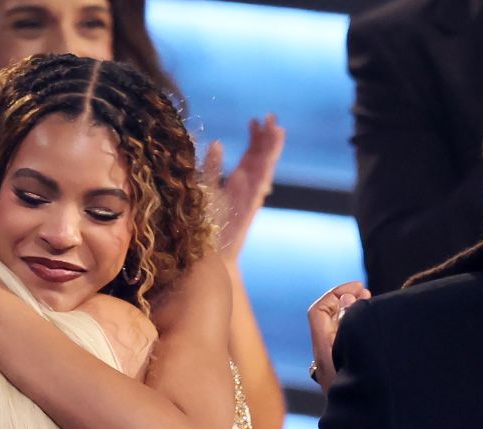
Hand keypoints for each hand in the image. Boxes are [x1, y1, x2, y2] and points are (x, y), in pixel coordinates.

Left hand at [204, 115, 285, 259]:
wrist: (208, 256)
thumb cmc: (205, 225)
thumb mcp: (205, 189)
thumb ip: (211, 167)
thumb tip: (217, 143)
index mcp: (240, 182)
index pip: (251, 155)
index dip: (255, 138)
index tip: (256, 120)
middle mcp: (248, 188)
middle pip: (262, 159)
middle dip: (268, 138)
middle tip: (271, 117)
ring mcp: (250, 199)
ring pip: (265, 170)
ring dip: (271, 151)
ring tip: (277, 130)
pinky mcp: (248, 210)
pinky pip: (256, 190)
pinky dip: (261, 175)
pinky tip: (265, 159)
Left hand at [307, 281, 368, 392]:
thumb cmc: (364, 398)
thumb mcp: (358, 357)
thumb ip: (352, 325)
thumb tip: (347, 300)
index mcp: (324, 354)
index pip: (318, 312)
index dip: (336, 293)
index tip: (360, 288)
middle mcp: (325, 360)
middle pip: (326, 320)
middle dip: (345, 301)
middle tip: (367, 294)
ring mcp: (335, 370)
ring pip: (336, 332)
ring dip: (352, 316)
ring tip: (372, 306)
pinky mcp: (345, 378)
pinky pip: (345, 346)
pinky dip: (356, 333)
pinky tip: (373, 331)